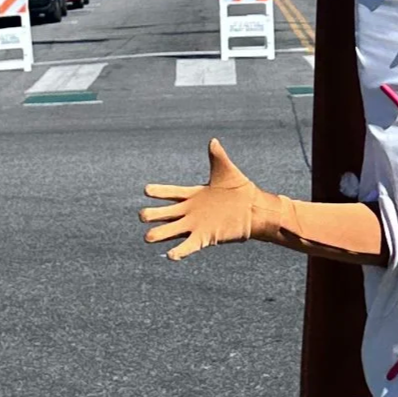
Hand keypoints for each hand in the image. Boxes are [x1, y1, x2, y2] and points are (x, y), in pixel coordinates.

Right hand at [140, 139, 261, 260]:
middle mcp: (190, 211)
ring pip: (170, 231)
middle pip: (164, 213)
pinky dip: (179, 251)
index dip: (158, 191)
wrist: (254, 208)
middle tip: (143, 216)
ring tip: (148, 237)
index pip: (171, 192)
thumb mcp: (227, 171)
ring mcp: (195, 226)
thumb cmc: (240, 189)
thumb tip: (213, 140)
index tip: (146, 189)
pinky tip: (170, 256)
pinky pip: (188, 246)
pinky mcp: (204, 238)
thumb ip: (218, 157)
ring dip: (159, 234)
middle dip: (152, 215)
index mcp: (192, 195)